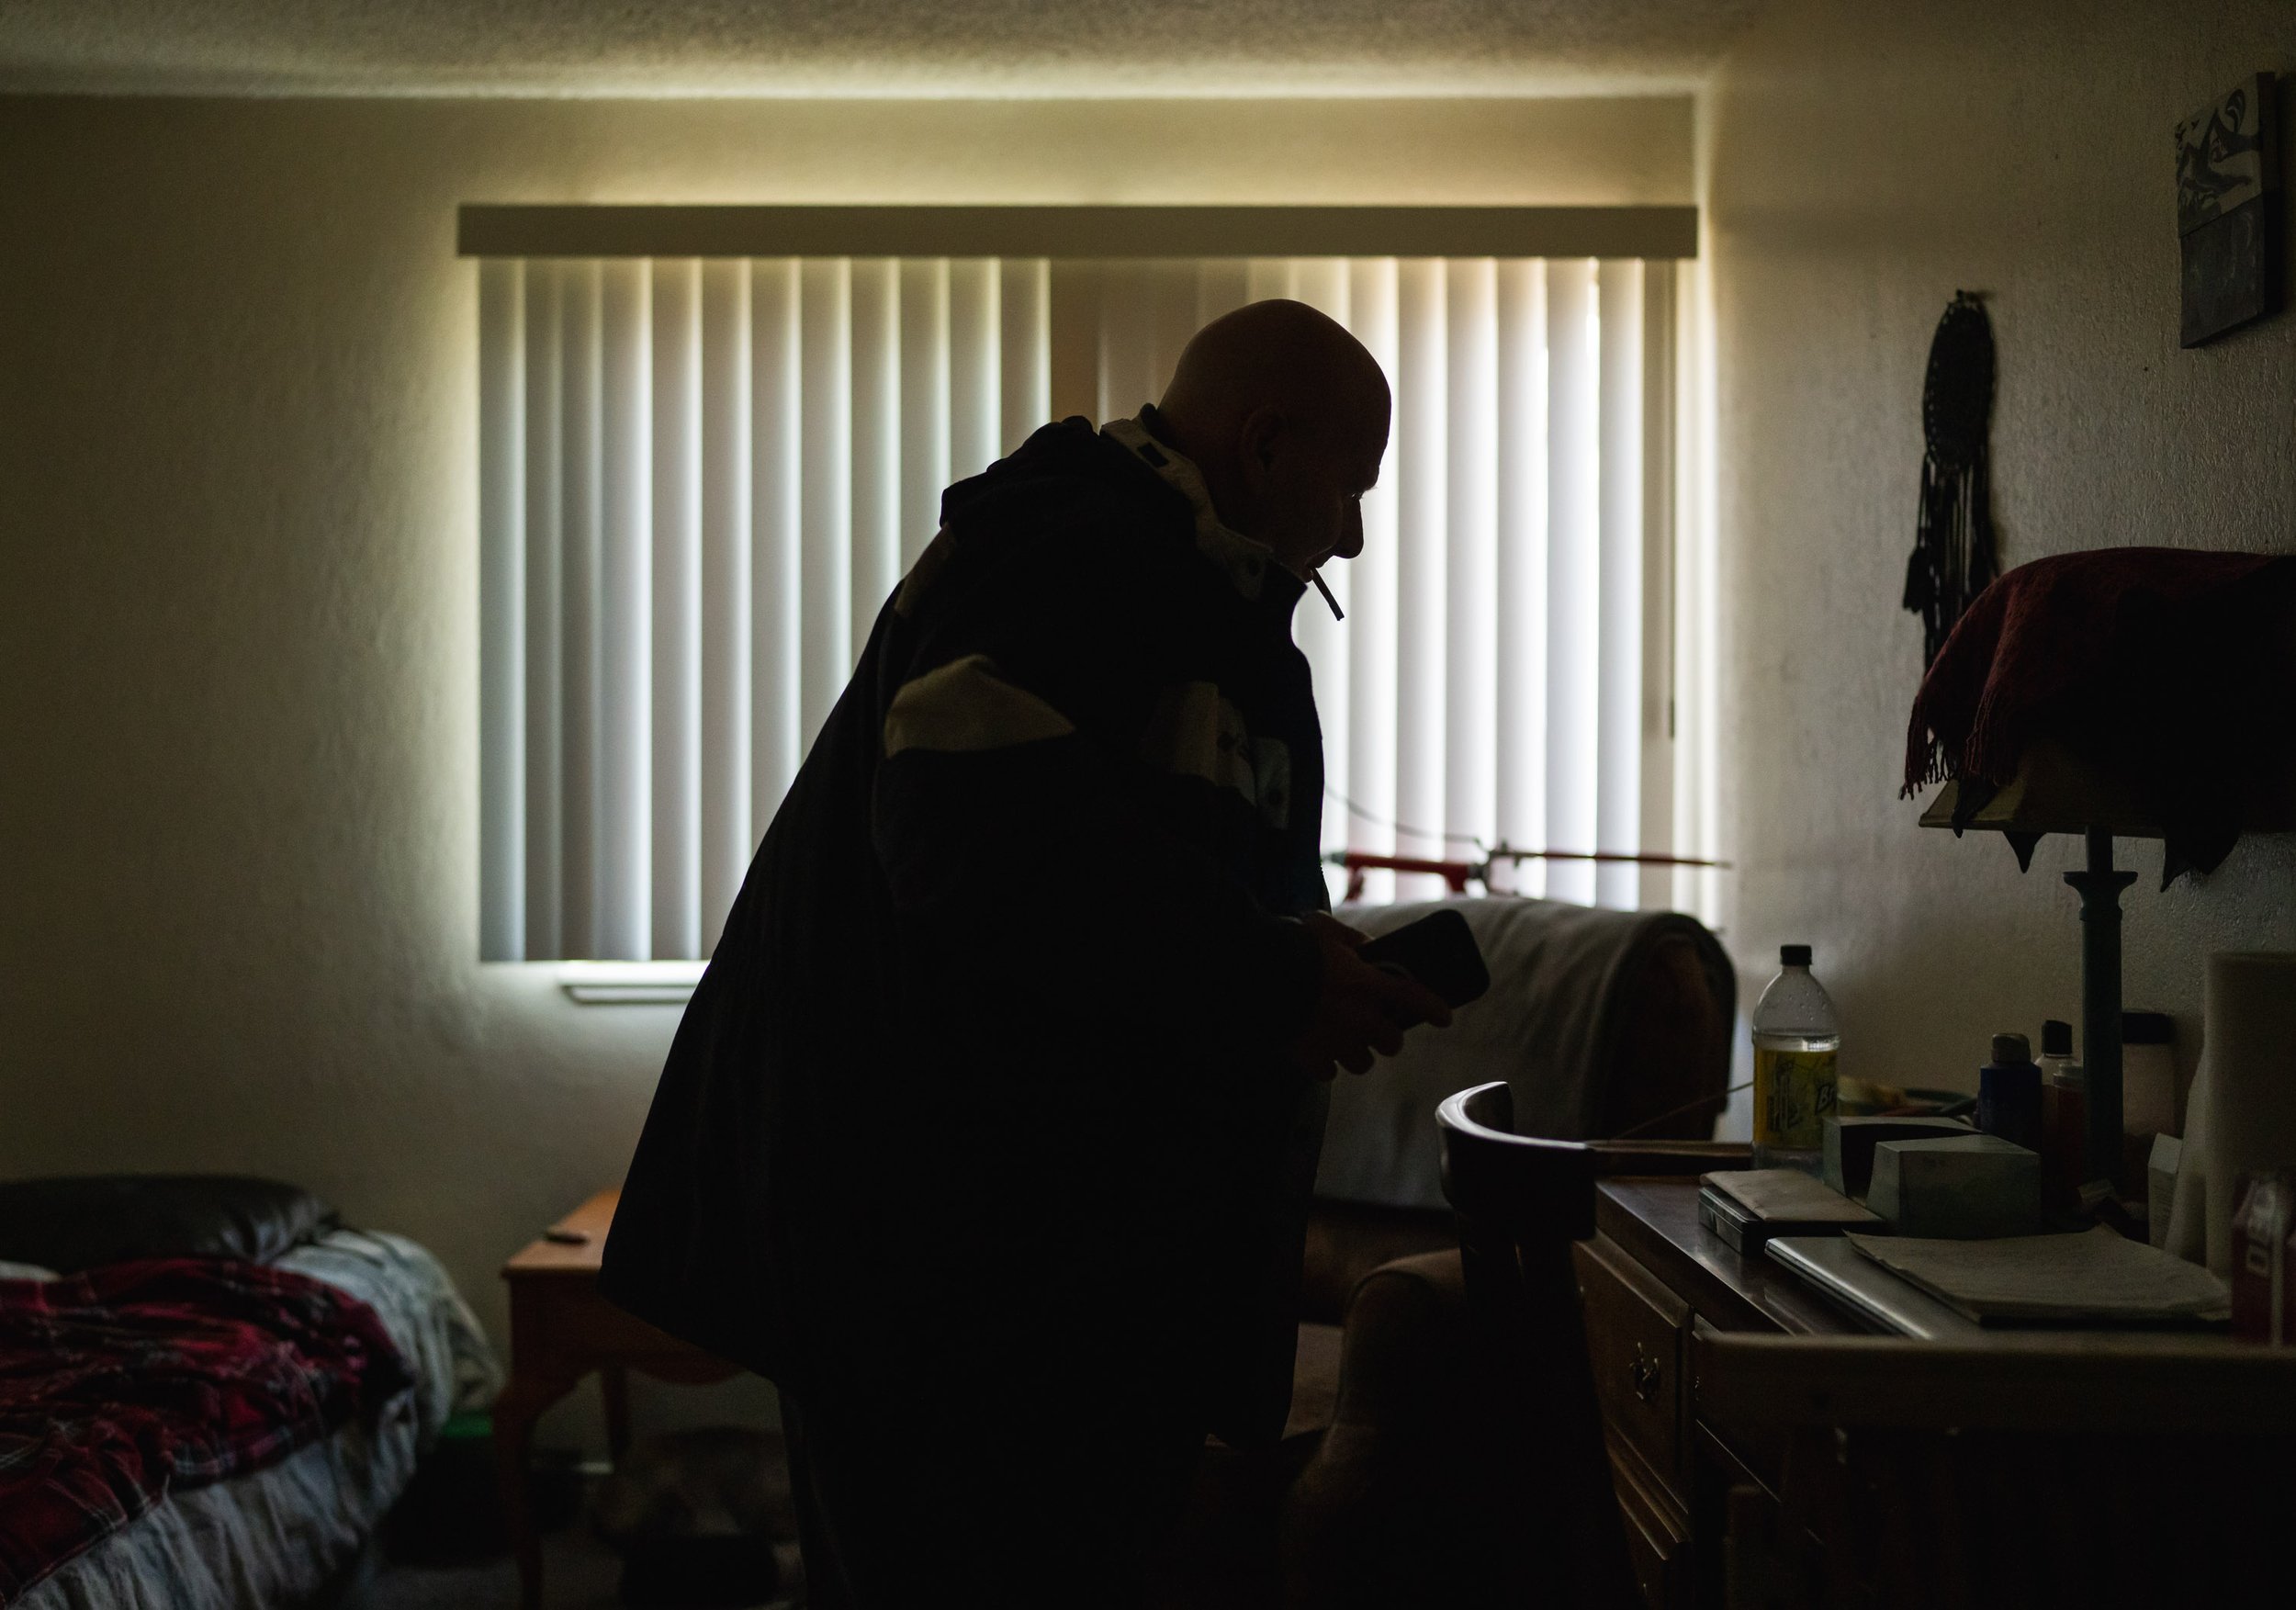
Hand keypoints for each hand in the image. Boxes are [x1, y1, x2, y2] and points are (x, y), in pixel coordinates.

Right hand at [1284, 912, 1455, 1080]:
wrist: (1255, 975)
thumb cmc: (1291, 947)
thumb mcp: (1324, 928)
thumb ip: (1351, 939)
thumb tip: (1368, 947)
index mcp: (1367, 984)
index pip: (1415, 999)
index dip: (1434, 1009)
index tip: (1444, 1018)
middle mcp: (1359, 1018)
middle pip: (1392, 1042)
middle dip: (1386, 1037)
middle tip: (1375, 1028)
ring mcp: (1336, 1042)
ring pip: (1363, 1063)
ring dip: (1358, 1054)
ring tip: (1344, 1042)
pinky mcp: (1311, 1059)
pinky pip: (1330, 1073)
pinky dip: (1326, 1064)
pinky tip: (1318, 1050)